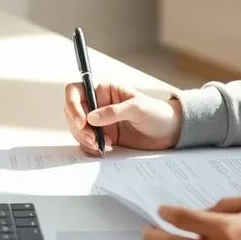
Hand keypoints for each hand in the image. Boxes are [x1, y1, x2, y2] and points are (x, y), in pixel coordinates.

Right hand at [63, 82, 182, 155]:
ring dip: (84, 139)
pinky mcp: (102, 136)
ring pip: (76, 129)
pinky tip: (104, 149)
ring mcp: (98, 121)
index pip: (75, 91)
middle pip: (72, 113)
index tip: (82, 122)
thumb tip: (91, 118)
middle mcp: (97, 104)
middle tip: (94, 139)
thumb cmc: (157, 113)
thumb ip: (114, 112)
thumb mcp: (138, 108)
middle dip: (79, 128)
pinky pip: (85, 141)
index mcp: (104, 90)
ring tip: (102, 145)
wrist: (169, 132)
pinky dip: (89, 147)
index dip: (72, 105)